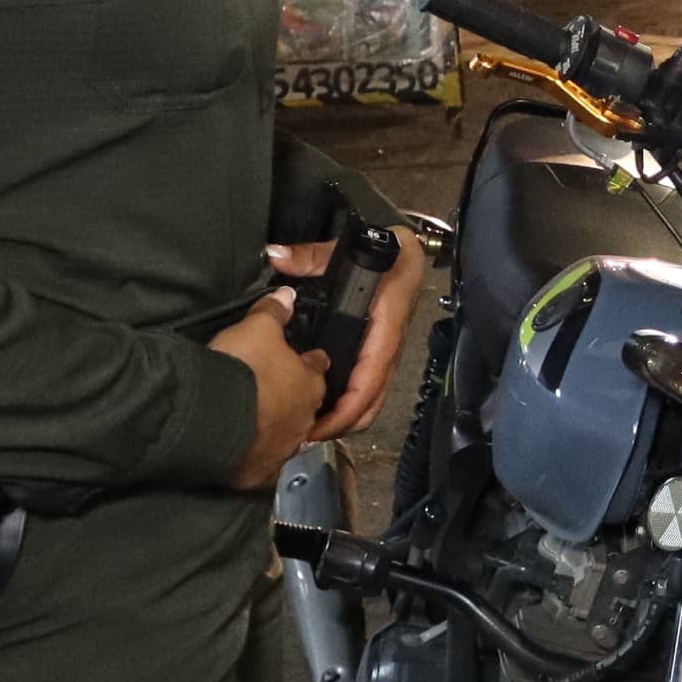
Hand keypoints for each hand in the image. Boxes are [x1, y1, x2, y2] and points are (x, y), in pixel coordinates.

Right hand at [210, 293, 326, 488]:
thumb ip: (273, 312)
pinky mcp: (260, 474)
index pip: (316, 368)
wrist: (212, 419)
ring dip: (275, 426)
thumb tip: (288, 295)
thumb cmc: (242, 370)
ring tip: (256, 418)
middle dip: (292, 397)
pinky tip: (245, 450)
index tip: (305, 358)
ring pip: (285, 435)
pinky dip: (256, 455)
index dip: (308, 360)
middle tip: (272, 388)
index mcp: (310, 384)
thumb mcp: (256, 328)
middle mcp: (305, 421)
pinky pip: (262, 464)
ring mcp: (284, 450)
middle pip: (303, 404)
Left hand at [266, 236, 426, 441]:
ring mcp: (384, 352)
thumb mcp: (348, 246)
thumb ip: (311, 255)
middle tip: (305, 435)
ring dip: (345, 420)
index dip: (350, 403)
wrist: (406, 251)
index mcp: (387, 321)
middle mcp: (389, 343)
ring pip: (372, 399)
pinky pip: (366, 389)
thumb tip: (276, 257)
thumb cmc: (382, 251)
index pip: (373, 372)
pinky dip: (347, 407)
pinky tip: (319, 410)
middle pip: (374, 398)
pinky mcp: (377, 354)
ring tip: (309, 430)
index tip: (321, 422)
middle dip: (344, 423)